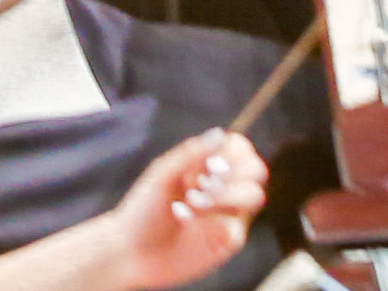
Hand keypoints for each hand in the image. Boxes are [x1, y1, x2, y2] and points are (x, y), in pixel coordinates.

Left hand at [108, 131, 270, 290]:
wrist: (131, 253)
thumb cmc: (141, 211)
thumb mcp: (161, 176)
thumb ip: (190, 154)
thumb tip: (220, 134)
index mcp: (205, 167)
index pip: (239, 149)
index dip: (234, 151)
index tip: (210, 164)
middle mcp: (221, 188)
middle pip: (256, 169)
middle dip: (235, 173)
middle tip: (206, 182)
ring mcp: (225, 215)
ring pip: (254, 195)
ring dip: (227, 194)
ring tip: (193, 201)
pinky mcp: (226, 242)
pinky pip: (237, 228)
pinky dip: (213, 221)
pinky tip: (186, 220)